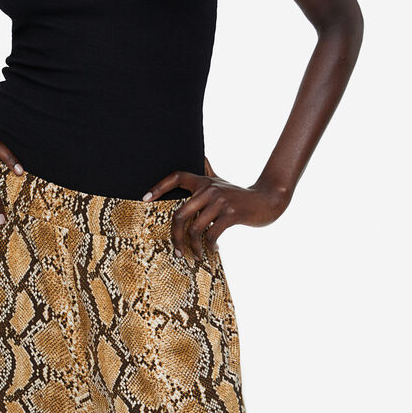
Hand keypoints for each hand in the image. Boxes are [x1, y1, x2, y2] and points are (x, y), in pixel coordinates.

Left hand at [142, 168, 290, 260]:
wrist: (267, 201)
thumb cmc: (239, 195)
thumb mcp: (221, 182)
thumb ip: (208, 171)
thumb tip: (200, 157)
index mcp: (203, 181)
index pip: (176, 177)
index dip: (159, 186)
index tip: (144, 199)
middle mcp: (209, 189)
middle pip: (180, 214)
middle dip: (175, 237)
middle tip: (176, 251)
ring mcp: (220, 202)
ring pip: (194, 229)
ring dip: (193, 247)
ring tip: (196, 256)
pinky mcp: (231, 215)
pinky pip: (211, 234)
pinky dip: (209, 246)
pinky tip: (213, 250)